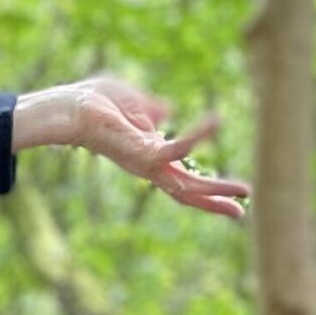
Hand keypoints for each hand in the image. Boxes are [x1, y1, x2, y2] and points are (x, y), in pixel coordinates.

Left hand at [10, 74, 249, 221]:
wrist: (69, 107)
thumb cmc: (95, 102)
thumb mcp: (134, 103)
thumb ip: (152, 109)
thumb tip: (168, 111)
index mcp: (149, 155)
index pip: (181, 177)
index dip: (205, 188)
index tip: (229, 198)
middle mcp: (147, 165)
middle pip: (186, 191)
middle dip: (214, 201)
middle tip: (242, 211)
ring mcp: (144, 163)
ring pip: (186, 184)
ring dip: (216, 188)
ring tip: (245, 191)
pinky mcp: (141, 152)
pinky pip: (176, 147)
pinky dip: (198, 136)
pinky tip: (219, 122)